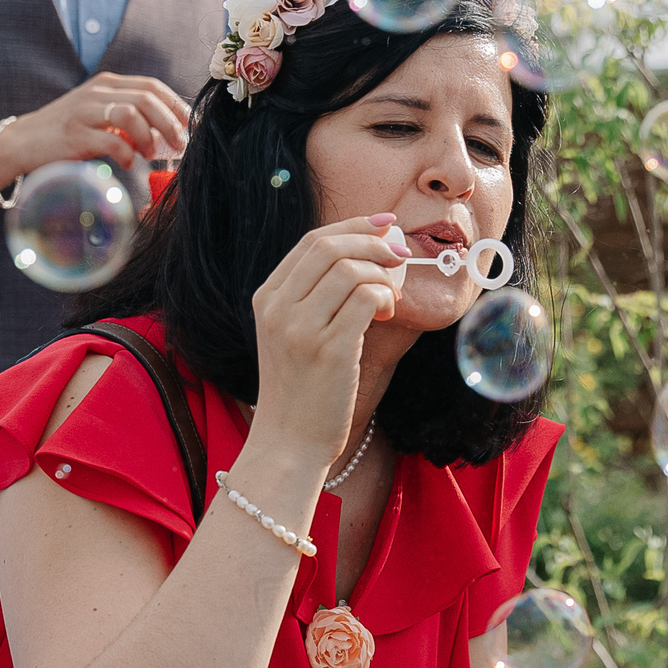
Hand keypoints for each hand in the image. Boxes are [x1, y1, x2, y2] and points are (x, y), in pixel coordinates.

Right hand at [3, 72, 192, 181]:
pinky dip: (127, 154)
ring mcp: (84, 111)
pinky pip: (112, 140)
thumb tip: (166, 132)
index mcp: (107, 83)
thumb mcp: (97, 114)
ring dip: (150, 138)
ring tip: (151, 155)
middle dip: (171, 123)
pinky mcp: (75, 134)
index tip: (189, 127)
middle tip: (180, 146)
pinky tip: (128, 163)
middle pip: (147, 99)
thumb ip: (126, 116)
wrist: (21, 142)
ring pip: (132, 114)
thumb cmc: (65, 133)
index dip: (176, 106)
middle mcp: (97, 91)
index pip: (152, 86)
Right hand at [246, 214, 410, 469]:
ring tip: (390, 299)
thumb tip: (366, 254)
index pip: (312, 241)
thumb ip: (314, 296)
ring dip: (383, 276)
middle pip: (331, 247)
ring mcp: (300, 329)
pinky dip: (386, 298)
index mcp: (267, 297)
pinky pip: (367, 299)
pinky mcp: (329, 350)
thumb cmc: (300, 389)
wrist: (288, 442)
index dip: (354, 225)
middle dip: (374, 243)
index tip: (385, 225)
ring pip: (352, 269)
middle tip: (400, 257)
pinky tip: (388, 315)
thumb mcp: (289, 334)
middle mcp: (278, 308)